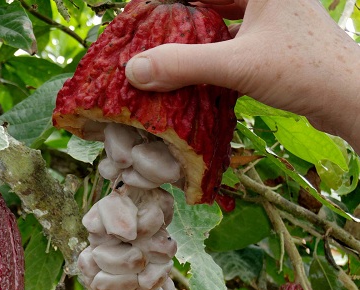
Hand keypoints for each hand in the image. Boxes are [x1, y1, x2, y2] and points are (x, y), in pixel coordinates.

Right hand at [125, 0, 359, 151]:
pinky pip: (237, 41)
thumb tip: (134, 70)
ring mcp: (275, 19)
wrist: (346, 98)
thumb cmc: (301, 69)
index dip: (175, 1)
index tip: (148, 11)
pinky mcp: (277, 43)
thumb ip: (184, 65)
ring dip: (200, 37)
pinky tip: (199, 69)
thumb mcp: (236, 65)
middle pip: (216, 1)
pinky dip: (217, 53)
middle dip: (186, 15)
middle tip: (156, 30)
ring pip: (226, 21)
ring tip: (170, 50)